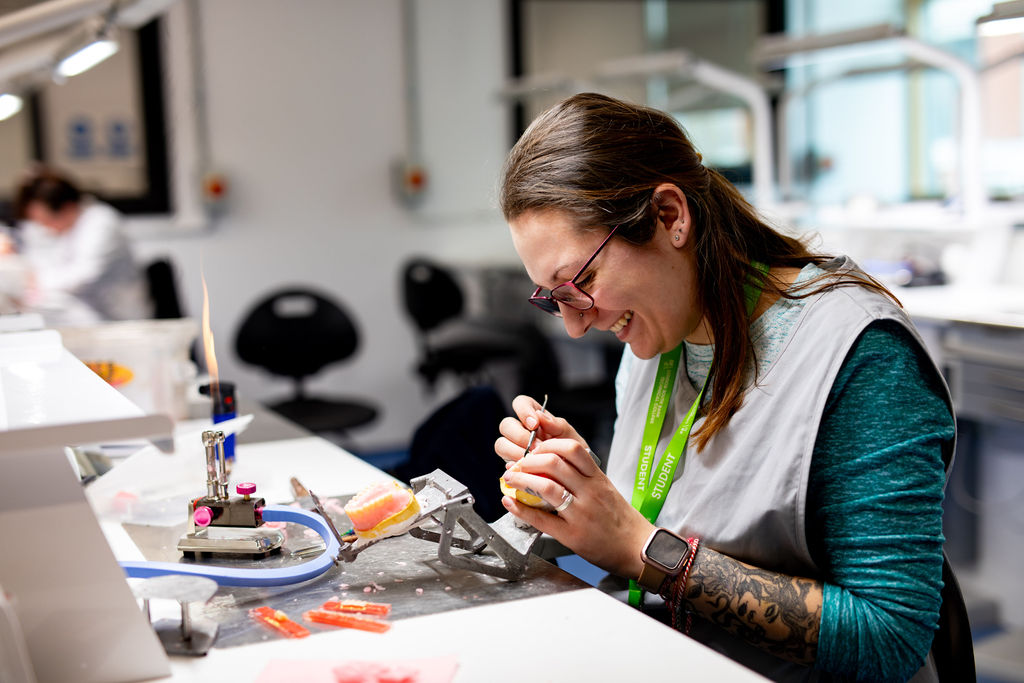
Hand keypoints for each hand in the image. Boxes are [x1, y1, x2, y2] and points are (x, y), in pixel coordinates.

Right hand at [494, 394, 586, 464]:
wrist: (574, 472)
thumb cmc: (570, 449)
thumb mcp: (568, 434)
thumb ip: (556, 424)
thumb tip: (539, 416)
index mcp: (533, 416)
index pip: (520, 403)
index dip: (523, 411)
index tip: (534, 425)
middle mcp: (519, 429)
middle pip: (506, 425)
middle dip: (519, 436)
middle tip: (536, 447)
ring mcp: (513, 447)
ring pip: (501, 444)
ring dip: (516, 453)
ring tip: (533, 460)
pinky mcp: (512, 464)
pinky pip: (506, 464)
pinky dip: (517, 467)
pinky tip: (530, 471)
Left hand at [494, 397, 653, 578]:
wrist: (637, 547)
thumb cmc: (619, 519)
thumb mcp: (605, 489)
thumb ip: (583, 477)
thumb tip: (551, 464)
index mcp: (597, 479)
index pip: (572, 449)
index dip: (548, 444)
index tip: (535, 447)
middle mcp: (590, 492)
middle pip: (555, 463)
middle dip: (529, 460)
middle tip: (518, 464)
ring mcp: (581, 514)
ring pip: (546, 487)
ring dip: (521, 480)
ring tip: (510, 478)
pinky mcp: (573, 535)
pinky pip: (542, 519)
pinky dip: (522, 509)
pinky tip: (510, 503)